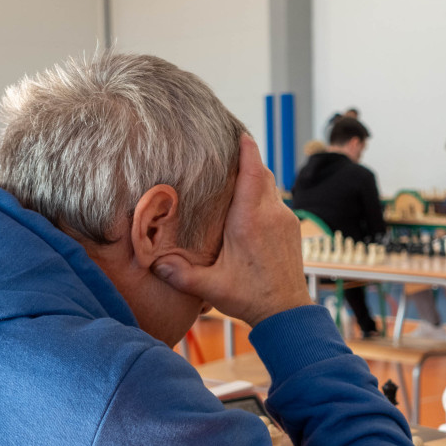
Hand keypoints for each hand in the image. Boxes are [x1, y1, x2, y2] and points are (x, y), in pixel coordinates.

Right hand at [152, 135, 311, 325]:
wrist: (287, 312)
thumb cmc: (251, 298)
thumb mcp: (211, 287)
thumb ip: (181, 274)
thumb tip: (153, 263)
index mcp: (251, 220)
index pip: (252, 171)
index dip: (247, 149)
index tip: (239, 132)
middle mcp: (271, 214)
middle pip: (262, 172)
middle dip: (247, 159)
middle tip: (228, 149)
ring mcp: (285, 220)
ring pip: (271, 186)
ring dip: (256, 177)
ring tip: (235, 172)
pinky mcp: (291, 229)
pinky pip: (277, 201)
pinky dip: (264, 193)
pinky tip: (249, 202)